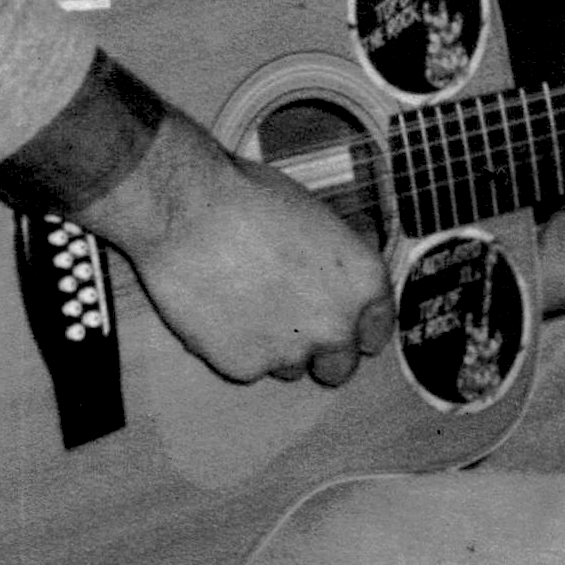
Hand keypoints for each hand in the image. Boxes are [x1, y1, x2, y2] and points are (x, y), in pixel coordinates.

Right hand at [80, 108, 393, 386]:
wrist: (186, 211)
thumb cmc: (249, 197)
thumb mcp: (315, 218)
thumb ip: (333, 262)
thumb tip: (334, 275)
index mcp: (364, 283)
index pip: (378, 329)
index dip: (356, 325)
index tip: (340, 321)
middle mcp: (337, 326)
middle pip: (340, 364)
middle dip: (319, 350)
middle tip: (290, 324)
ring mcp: (291, 353)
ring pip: (290, 367)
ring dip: (274, 346)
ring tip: (241, 305)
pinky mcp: (245, 367)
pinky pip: (246, 366)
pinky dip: (234, 346)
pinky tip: (215, 310)